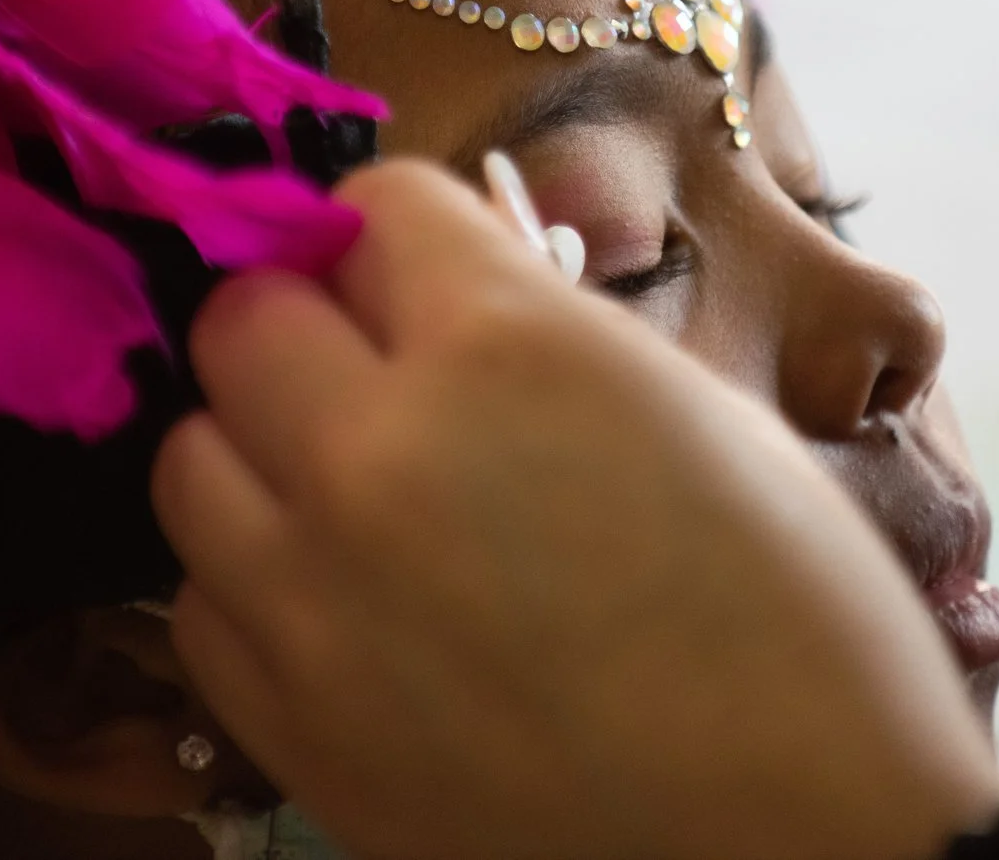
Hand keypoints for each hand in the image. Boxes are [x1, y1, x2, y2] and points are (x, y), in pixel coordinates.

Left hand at [151, 160, 998, 859]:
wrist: (804, 856)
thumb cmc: (807, 631)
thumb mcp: (707, 420)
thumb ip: (552, 335)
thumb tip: (461, 286)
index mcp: (508, 345)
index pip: (374, 204)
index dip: (411, 237)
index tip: (435, 276)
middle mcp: (377, 450)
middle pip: (245, 313)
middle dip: (313, 321)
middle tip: (384, 372)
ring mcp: (311, 596)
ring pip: (192, 454)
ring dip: (263, 450)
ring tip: (354, 492)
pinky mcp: (286, 723)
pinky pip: (199, 602)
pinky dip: (255, 584)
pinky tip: (347, 606)